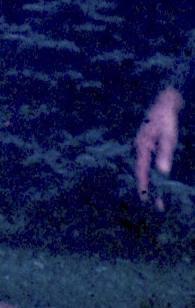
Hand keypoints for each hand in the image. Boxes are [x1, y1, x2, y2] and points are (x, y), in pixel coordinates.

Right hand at [134, 87, 182, 206]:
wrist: (165, 101)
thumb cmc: (167, 119)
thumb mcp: (169, 137)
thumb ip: (165, 155)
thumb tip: (163, 173)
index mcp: (142, 146)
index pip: (142, 171)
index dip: (144, 187)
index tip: (146, 201)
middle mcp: (139, 147)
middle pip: (143, 172)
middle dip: (149, 189)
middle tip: (156, 206)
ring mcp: (142, 145)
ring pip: (145, 168)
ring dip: (152, 182)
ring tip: (159, 198)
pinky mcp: (148, 143)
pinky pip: (148, 162)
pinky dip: (152, 172)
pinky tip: (158, 179)